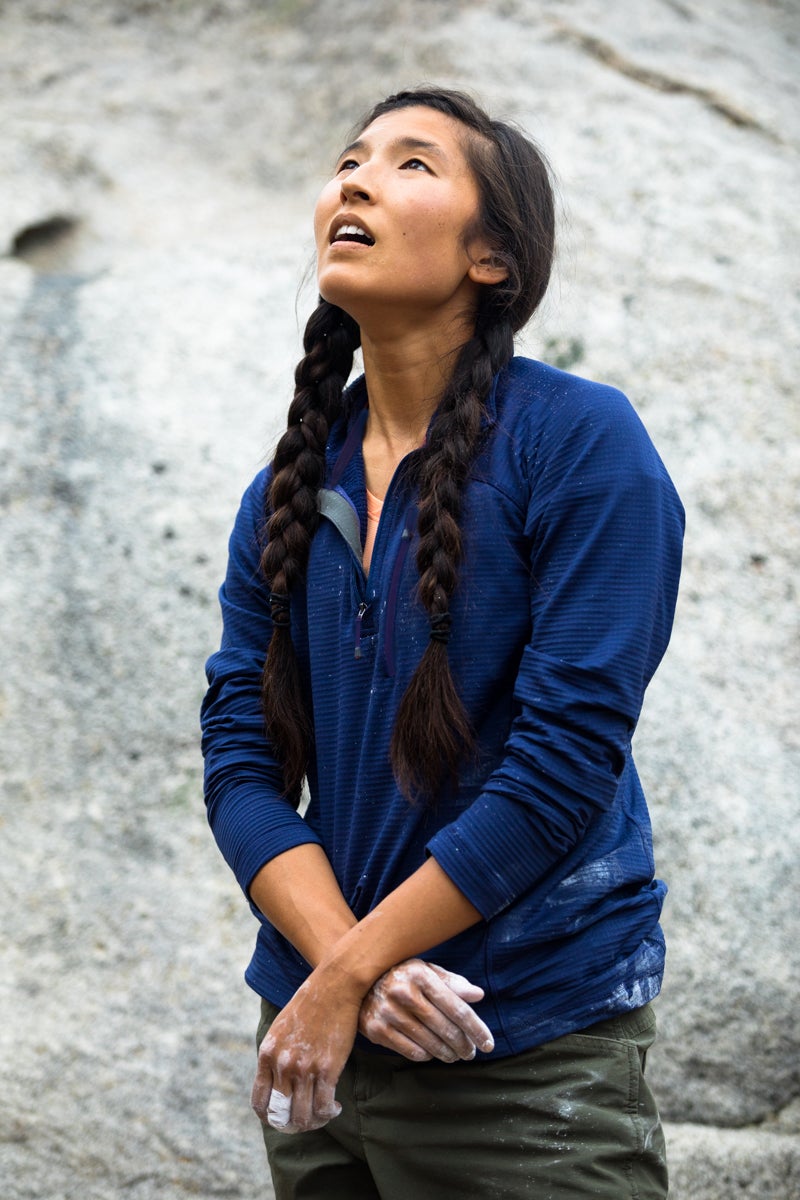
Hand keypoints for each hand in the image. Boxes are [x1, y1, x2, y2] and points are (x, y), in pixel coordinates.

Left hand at [251, 968, 360, 1134]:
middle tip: (303, 1122)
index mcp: (267, 1054)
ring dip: (312, 1123)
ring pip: (303, 1116)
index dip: (269, 1118)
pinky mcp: (328, 1068)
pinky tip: (334, 1107)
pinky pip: (323, 1106)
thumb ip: (274, 1055)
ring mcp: (304, 1068)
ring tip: (321, 1116)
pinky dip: (328, 1113)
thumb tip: (275, 1083)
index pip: (259, 1103)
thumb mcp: (279, 1029)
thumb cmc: (309, 1005)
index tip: (282, 1118)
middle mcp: (282, 1064)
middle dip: (290, 1125)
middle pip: (280, 1115)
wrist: (333, 986)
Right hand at [358, 959, 494, 1062]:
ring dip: (448, 1053)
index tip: (488, 1042)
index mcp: (419, 974)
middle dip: (464, 1044)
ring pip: (429, 1043)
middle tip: (472, 1052)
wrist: (356, 982)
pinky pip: (411, 1051)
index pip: (456, 1006)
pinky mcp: (376, 1030)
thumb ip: (452, 983)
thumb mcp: (425, 971)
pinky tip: (432, 1053)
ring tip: (456, 1055)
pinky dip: (427, 1056)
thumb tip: (479, 995)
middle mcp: (403, 992)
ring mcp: (387, 1012)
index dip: (475, 1027)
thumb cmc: (401, 976)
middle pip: (445, 1027)